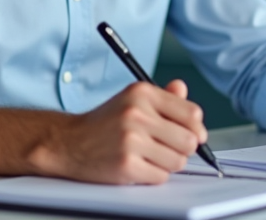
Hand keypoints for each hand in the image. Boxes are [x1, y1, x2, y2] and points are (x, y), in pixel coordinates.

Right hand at [29, 80, 206, 184]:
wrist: (69, 142)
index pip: (192, 113)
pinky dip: (153, 175)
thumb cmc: (104, 122)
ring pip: (178, 161)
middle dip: (183, 148)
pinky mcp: (126, 165)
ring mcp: (131, 140)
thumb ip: (163, 96)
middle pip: (189, 140)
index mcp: (142, 93)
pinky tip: (139, 165)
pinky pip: (161, 177)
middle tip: (167, 147)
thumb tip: (184, 89)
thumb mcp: (132, 99)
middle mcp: (137, 113)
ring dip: (168, 163)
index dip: (196, 128)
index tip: (193, 134)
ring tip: (150, 156)